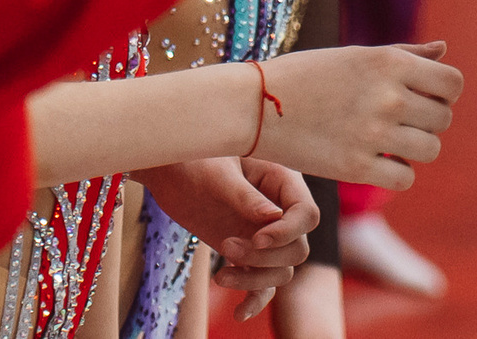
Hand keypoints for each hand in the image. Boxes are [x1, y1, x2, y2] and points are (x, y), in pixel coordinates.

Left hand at [136, 157, 316, 319]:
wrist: (169, 174)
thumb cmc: (193, 162)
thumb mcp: (218, 174)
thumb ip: (246, 196)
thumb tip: (274, 218)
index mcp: (281, 179)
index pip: (307, 214)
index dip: (287, 232)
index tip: (257, 239)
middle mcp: (279, 210)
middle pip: (298, 248)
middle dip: (265, 257)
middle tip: (227, 246)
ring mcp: (265, 234)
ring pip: (282, 271)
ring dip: (255, 278)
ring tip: (220, 274)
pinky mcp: (248, 254)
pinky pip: (263, 284)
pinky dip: (255, 299)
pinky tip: (239, 314)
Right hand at [255, 43, 462, 190]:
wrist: (256, 106)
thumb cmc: (308, 74)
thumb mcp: (356, 55)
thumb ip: (405, 54)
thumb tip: (444, 50)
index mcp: (389, 62)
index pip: (452, 83)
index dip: (443, 92)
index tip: (423, 96)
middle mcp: (388, 96)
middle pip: (443, 118)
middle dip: (427, 120)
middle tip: (398, 120)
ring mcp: (374, 133)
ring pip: (430, 149)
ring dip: (415, 148)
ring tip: (388, 140)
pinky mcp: (357, 168)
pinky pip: (405, 178)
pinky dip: (396, 173)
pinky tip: (376, 160)